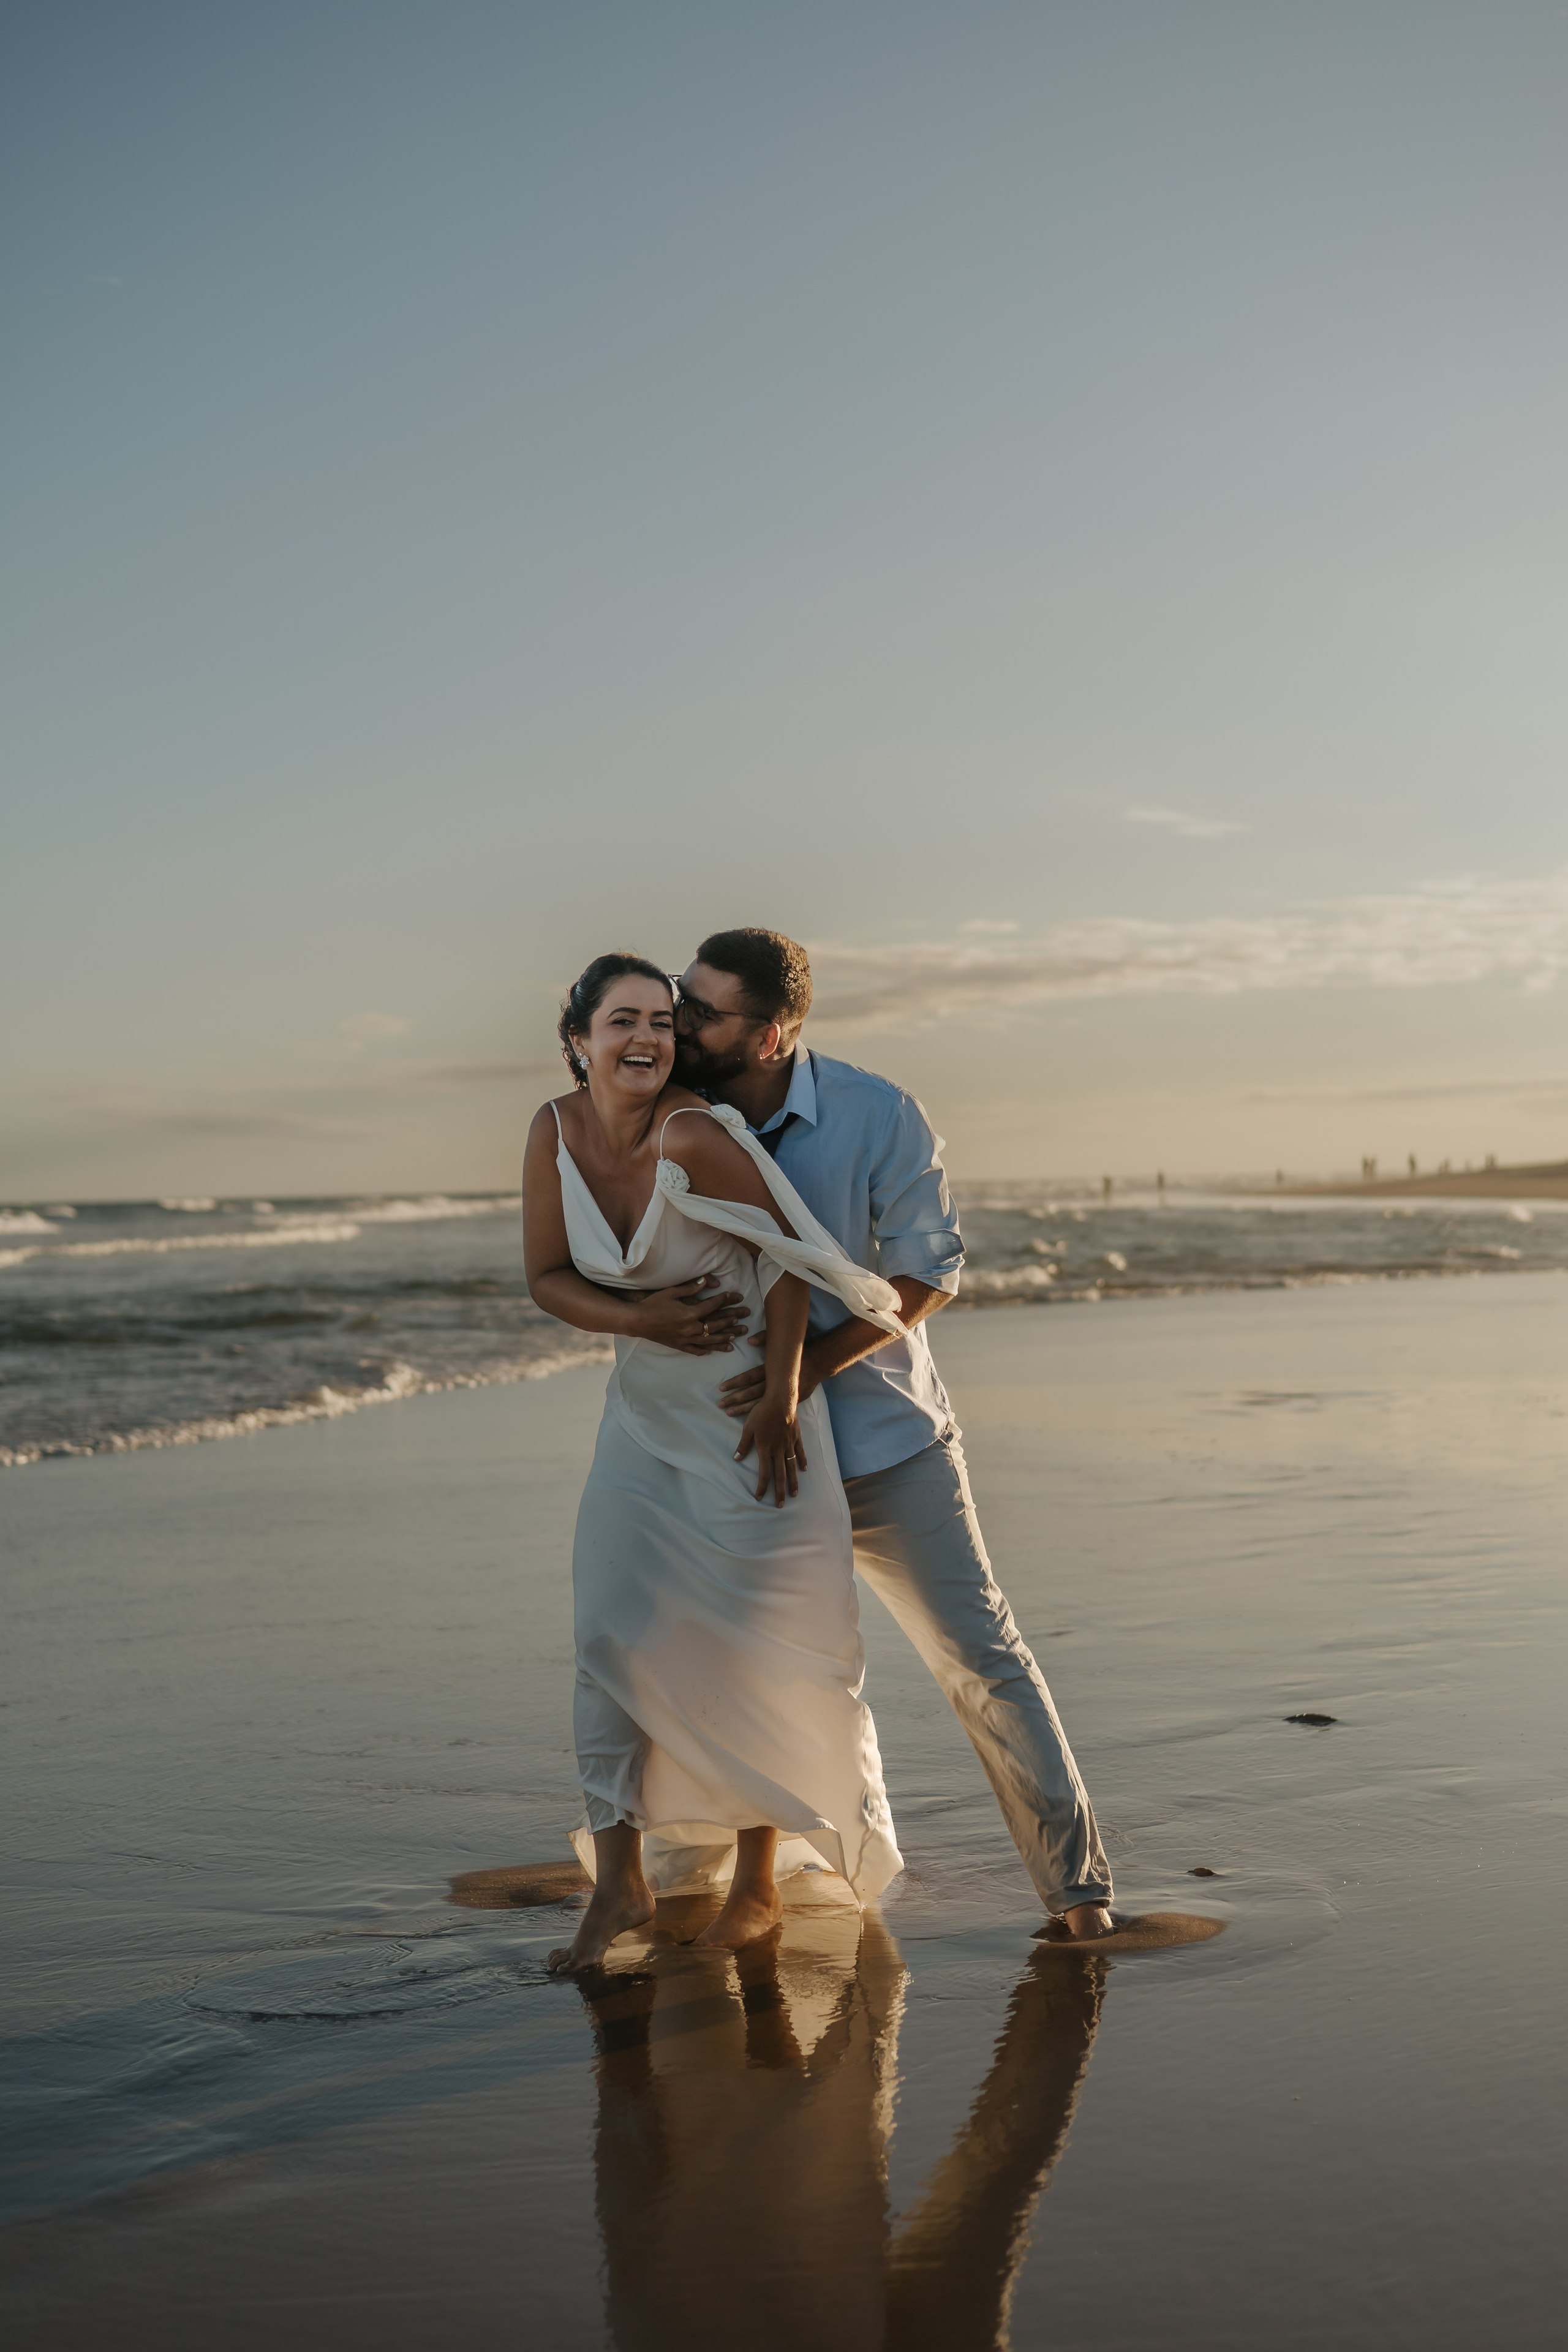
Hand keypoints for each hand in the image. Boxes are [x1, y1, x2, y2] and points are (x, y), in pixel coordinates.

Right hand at [632, 1277, 748, 1354]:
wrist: (637, 1321)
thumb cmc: (653, 1304)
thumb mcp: (671, 1292)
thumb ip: (690, 1288)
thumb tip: (706, 1282)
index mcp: (689, 1313)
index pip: (712, 1306)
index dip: (723, 1300)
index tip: (732, 1295)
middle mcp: (690, 1328)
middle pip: (716, 1325)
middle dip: (731, 1320)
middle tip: (743, 1318)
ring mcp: (685, 1339)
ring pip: (709, 1340)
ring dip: (724, 1338)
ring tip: (735, 1337)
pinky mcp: (678, 1346)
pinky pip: (695, 1350)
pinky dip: (704, 1350)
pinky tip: (711, 1350)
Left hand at [718, 1335, 823, 1419]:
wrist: (819, 1363)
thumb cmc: (798, 1352)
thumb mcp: (784, 1343)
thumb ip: (766, 1339)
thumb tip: (750, 1340)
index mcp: (773, 1369)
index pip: (750, 1376)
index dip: (736, 1382)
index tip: (722, 1388)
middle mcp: (777, 1383)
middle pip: (752, 1393)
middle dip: (736, 1399)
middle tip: (721, 1404)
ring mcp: (783, 1395)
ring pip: (760, 1404)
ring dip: (743, 1409)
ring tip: (728, 1412)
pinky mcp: (789, 1402)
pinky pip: (771, 1410)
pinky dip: (759, 1415)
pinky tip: (749, 1420)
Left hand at [733, 1388, 808, 1505]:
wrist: (780, 1399)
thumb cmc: (761, 1412)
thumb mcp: (748, 1428)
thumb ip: (743, 1445)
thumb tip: (736, 1458)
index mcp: (765, 1449)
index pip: (764, 1473)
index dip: (762, 1487)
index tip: (760, 1497)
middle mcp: (778, 1450)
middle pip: (780, 1475)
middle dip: (779, 1492)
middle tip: (781, 1505)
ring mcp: (789, 1444)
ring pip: (791, 1467)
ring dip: (793, 1482)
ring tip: (794, 1494)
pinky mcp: (796, 1437)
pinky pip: (800, 1452)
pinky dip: (802, 1461)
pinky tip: (804, 1470)